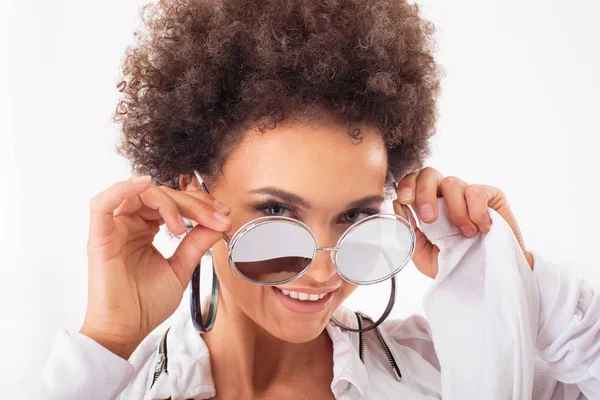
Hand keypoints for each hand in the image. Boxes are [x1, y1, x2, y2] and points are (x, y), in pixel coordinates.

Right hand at [80, 175, 230, 359]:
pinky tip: (146, 186)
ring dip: (168, 201)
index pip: (173, 203)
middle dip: (194, 203)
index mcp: (145, 230)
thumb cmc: (146, 304)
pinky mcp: (100, 238)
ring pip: (140, 193)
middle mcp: (129, 225)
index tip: (224, 216)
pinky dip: (123, 188)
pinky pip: (102, 203)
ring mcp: (113, 229)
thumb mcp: (181, 268)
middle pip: (161, 195)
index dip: (200, 205)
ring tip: (183, 226)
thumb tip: (219, 223)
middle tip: (215, 218)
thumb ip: (197, 243)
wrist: (126, 331)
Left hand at [392, 167, 532, 279]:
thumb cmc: (456, 264)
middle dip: (424, 193)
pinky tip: (483, 229)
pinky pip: (476, 191)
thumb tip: (398, 205)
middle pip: (429, 174)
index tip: (405, 201)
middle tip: (430, 219)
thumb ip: (409, 232)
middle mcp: (446, 195)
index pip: (412, 182)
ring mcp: (467, 193)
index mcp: (428, 205)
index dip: (407, 185)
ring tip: (466, 234)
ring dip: (455, 211)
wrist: (489, 277)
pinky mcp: (491, 195)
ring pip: (452, 182)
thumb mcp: (424, 255)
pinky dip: (477, 212)